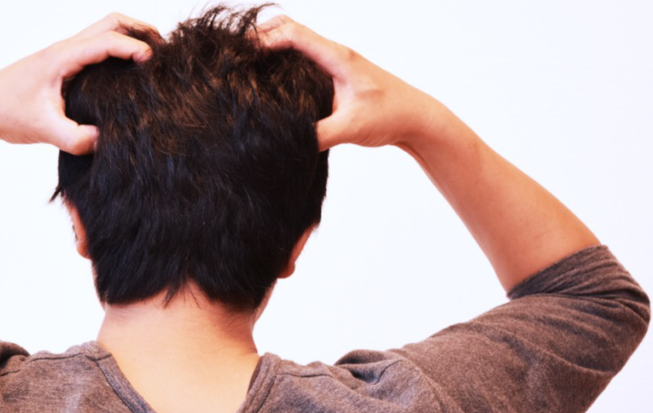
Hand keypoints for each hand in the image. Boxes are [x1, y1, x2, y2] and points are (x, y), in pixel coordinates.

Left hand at [0, 13, 156, 153]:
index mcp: (62, 57)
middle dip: (141, 32)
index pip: (107, 41)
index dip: (135, 49)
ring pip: (104, 33)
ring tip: (153, 61)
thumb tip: (105, 140)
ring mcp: (63, 56)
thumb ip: (75, 138)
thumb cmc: (5, 113)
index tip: (155, 64)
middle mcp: (64, 50)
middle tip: (165, 52)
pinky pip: (96, 50)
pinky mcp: (62, 68)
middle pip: (111, 23)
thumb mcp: (43, 130)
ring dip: (130, 39)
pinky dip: (117, 53)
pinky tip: (127, 77)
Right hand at [258, 15, 445, 149]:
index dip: (263, 39)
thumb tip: (283, 142)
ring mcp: (334, 63)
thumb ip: (316, 135)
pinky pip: (302, 59)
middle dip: (260, 36)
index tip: (240, 53)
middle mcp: (334, 54)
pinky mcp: (334, 76)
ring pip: (295, 42)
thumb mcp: (350, 129)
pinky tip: (269, 81)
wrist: (418, 119)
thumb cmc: (391, 116)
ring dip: (270, 46)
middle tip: (235, 54)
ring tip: (243, 63)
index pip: (293, 35)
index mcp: (337, 57)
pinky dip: (282, 61)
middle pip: (289, 29)